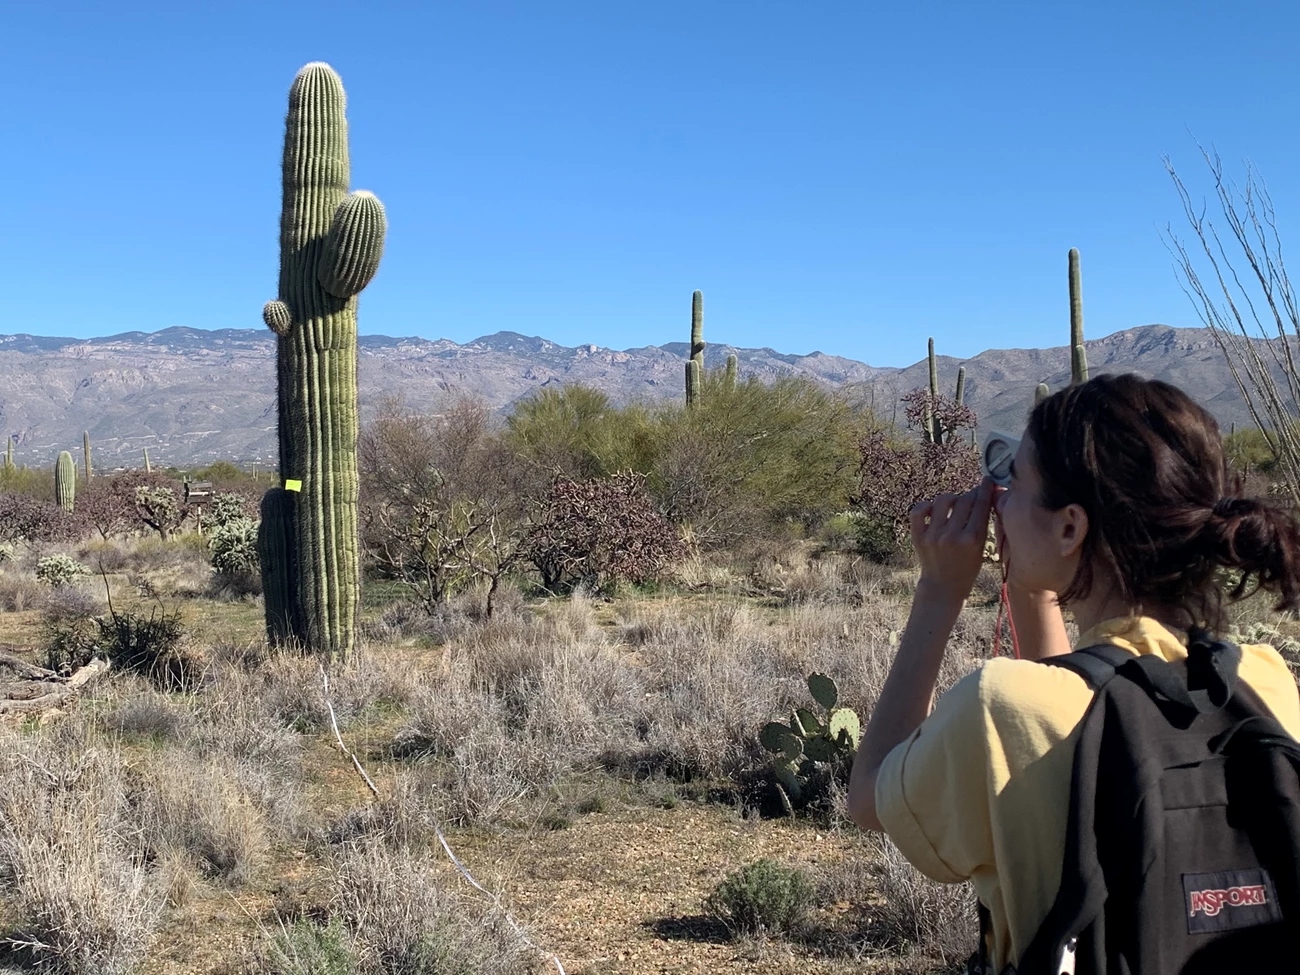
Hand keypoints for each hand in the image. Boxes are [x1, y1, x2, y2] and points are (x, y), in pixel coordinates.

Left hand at [910, 478, 995, 599]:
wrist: (943, 586)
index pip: (981, 505)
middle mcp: (952, 536)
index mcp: (973, 539)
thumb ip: (982, 523)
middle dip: (971, 494)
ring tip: (955, 505)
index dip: (985, 489)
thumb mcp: (982, 548)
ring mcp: (933, 535)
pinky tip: (934, 510)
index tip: (987, 480)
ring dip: (951, 498)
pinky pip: (919, 510)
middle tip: (973, 496)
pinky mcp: (918, 536)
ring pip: (942, 500)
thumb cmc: (967, 567)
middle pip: (964, 500)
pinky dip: (927, 505)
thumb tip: (984, 495)